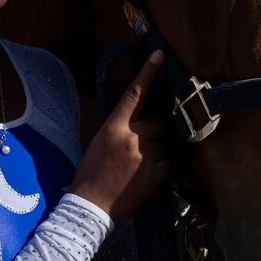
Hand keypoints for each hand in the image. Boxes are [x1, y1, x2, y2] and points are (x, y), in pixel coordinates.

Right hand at [70, 50, 169, 221]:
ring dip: (158, 148)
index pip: (134, 93)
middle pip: (158, 120)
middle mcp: (133, 138)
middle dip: (154, 128)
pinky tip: (147, 173)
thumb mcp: (99, 141)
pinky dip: (162, 165)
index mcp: (115, 127)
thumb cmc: (90, 172)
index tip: (159, 56)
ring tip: (141, 163)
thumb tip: (137, 119)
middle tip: (143, 141)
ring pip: (165, 142)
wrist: (92, 205)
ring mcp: (148, 156)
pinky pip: (169, 161)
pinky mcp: (157, 174)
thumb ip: (120, 127)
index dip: (148, 72)